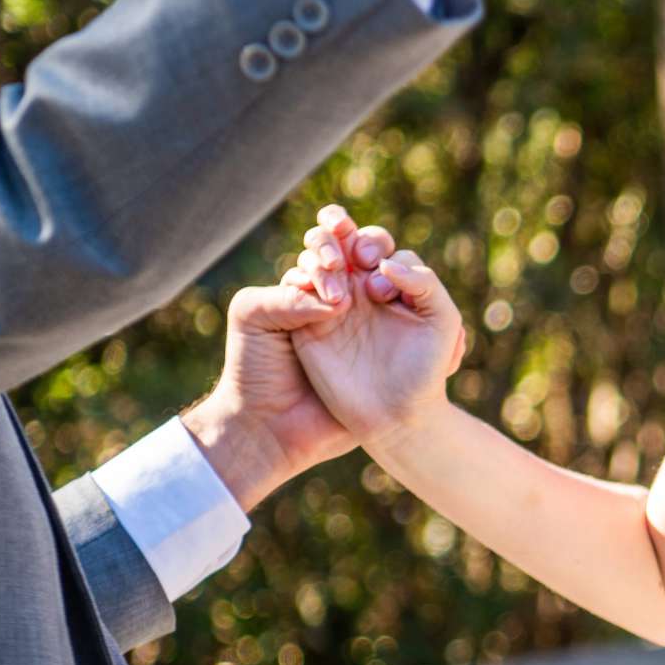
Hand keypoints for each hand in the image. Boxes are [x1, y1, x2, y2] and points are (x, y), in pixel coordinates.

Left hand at [179, 208, 395, 509]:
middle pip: (364, 253)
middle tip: (359, 265)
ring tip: (379, 293)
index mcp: (307, 285)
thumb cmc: (254, 370)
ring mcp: (366, 322)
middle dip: (367, 246)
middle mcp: (339, 297)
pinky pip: (409, 315)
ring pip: (390, 277)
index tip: (332, 261)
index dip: (334, 236)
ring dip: (390, 272)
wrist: (270, 428)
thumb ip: (286, 295)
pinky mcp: (388, 347)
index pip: (328, 244)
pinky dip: (412, 300)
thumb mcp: (252, 317)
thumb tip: (340, 299)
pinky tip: (403, 305)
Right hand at [282, 209, 466, 445]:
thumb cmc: (425, 371)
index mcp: (392, 284)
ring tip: (337, 283)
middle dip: (341, 233)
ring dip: (321, 253)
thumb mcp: (443, 321)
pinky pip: (296, 288)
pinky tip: (322, 299)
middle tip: (356, 260)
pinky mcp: (308, 325)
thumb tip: (384, 266)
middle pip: (342, 242)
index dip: (375, 248)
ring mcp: (332, 305)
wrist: (395, 416)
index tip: (382, 289)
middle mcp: (360, 289)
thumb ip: (424, 283)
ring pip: (317, 258)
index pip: (377, 245)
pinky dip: (301, 279)